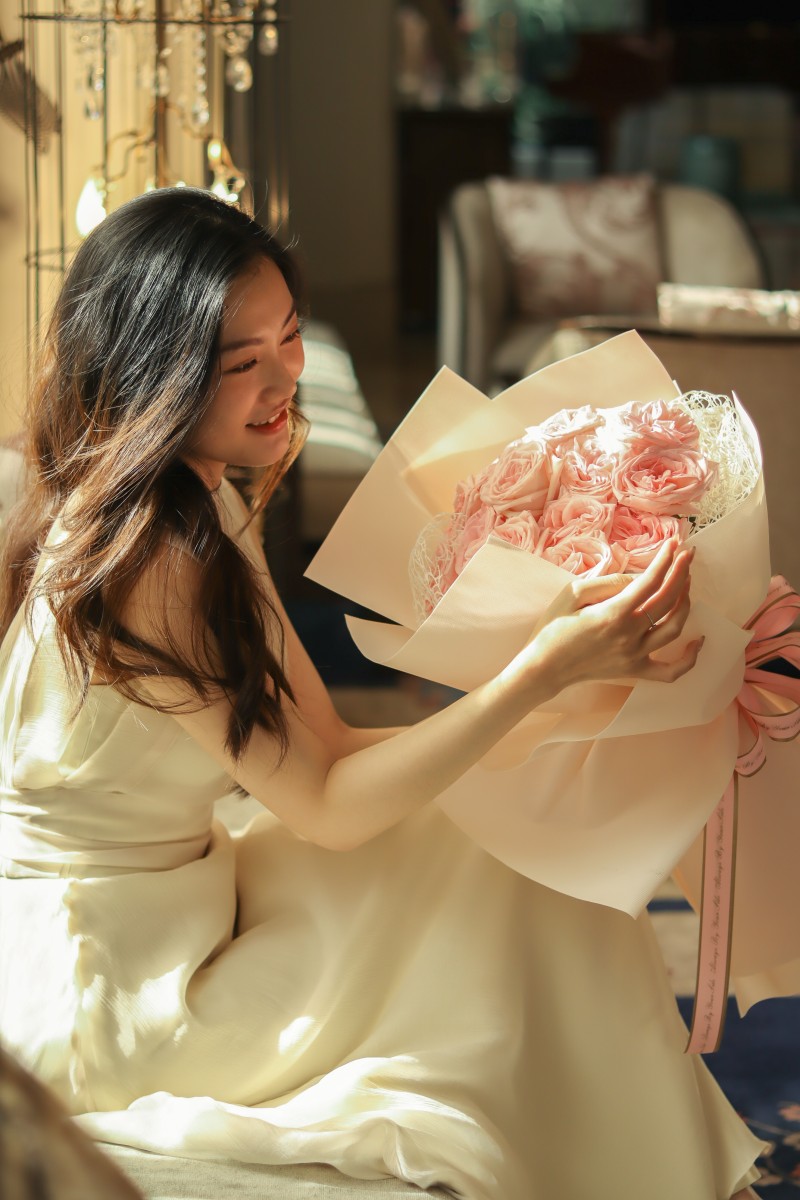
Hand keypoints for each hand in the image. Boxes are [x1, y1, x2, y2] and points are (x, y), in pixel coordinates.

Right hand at [519, 538, 701, 695]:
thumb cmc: (553, 628)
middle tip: (687, 555)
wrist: (543, 668)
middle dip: (682, 572)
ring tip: (685, 584)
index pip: (650, 581)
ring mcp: (635, 656)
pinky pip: (672, 672)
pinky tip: (697, 640)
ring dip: (685, 602)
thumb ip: (608, 582)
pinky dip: (690, 658)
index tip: (674, 544)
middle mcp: (630, 636)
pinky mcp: (635, 672)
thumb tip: (637, 579)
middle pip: (668, 600)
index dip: (666, 559)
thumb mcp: (572, 594)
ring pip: (675, 628)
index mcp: (613, 614)